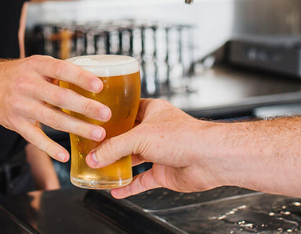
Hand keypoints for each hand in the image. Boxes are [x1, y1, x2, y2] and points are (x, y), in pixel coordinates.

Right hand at [0, 55, 110, 162]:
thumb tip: (92, 80)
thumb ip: (58, 72)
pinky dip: (50, 148)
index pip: (61, 69)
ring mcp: (21, 105)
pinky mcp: (16, 123)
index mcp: (36, 65)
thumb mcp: (35, 64)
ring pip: (53, 119)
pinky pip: (35, 138)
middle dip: (85, 107)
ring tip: (97, 133)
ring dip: (77, 127)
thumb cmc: (18, 74)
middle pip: (60, 97)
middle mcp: (28, 85)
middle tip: (105, 114)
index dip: (81, 78)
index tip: (99, 86)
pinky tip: (65, 154)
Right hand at [86, 98, 220, 197]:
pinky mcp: (163, 171)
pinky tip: (116, 189)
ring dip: (118, 164)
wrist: (209, 158)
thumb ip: (114, 148)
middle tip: (92, 148)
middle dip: (110, 143)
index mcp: (152, 111)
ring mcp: (159, 152)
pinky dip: (129, 185)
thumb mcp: (139, 137)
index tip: (95, 121)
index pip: (127, 110)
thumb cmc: (183, 137)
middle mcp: (155, 130)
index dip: (112, 115)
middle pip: (127, 136)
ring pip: (133, 158)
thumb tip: (94, 157)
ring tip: (98, 168)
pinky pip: (142, 179)